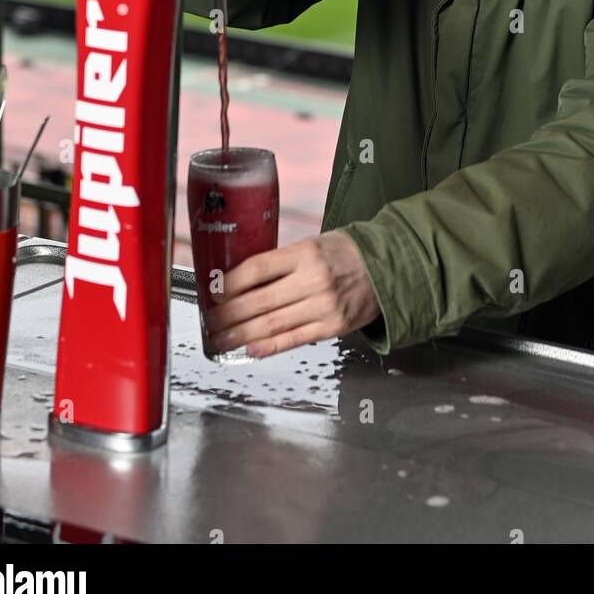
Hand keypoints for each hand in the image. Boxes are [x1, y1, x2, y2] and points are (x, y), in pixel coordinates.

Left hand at [204, 231, 380, 357]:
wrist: (384, 268)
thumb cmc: (342, 254)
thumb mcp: (310, 245)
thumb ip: (280, 263)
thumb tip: (238, 281)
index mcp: (305, 252)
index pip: (257, 268)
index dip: (229, 283)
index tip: (213, 292)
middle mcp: (314, 279)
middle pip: (259, 301)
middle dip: (228, 315)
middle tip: (210, 322)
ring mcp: (324, 306)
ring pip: (272, 324)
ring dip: (240, 335)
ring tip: (221, 340)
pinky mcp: (332, 327)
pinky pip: (293, 339)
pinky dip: (268, 347)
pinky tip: (249, 349)